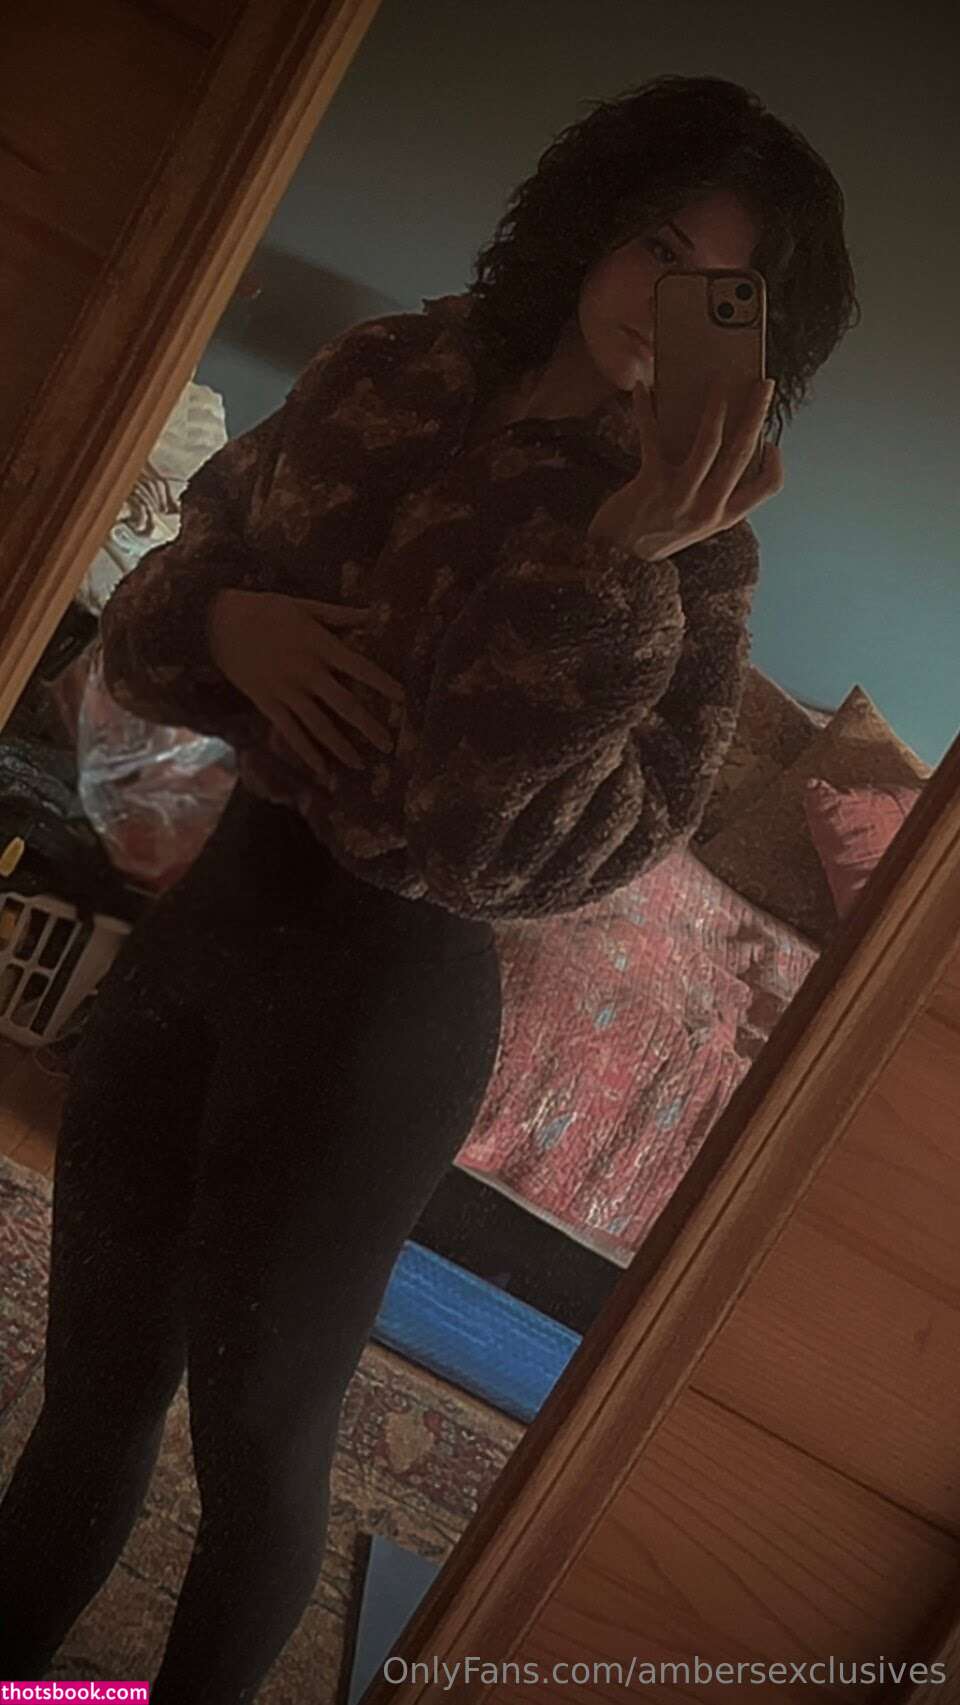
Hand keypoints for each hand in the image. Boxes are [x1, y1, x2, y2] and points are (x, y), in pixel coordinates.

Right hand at [208, 589, 403, 776]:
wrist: (218, 622)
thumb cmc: (265, 609)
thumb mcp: (304, 605)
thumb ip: (339, 615)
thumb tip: (373, 614)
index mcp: (319, 645)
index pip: (359, 667)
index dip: (382, 683)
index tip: (403, 699)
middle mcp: (307, 672)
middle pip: (345, 704)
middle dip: (369, 726)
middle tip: (390, 746)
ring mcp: (286, 691)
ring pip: (319, 725)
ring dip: (341, 747)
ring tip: (361, 764)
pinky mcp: (267, 703)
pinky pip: (290, 732)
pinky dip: (306, 752)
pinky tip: (321, 769)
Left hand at [587, 377, 783, 560]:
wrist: (617, 559)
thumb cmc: (657, 533)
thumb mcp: (695, 523)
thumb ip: (712, 495)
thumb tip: (720, 443)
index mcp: (724, 517)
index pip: (767, 488)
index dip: (774, 461)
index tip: (770, 441)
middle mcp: (709, 507)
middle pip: (742, 452)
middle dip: (756, 413)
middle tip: (764, 384)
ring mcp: (682, 496)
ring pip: (710, 443)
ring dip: (716, 406)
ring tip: (719, 381)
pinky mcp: (652, 484)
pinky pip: (653, 437)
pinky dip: (645, 410)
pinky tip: (641, 389)